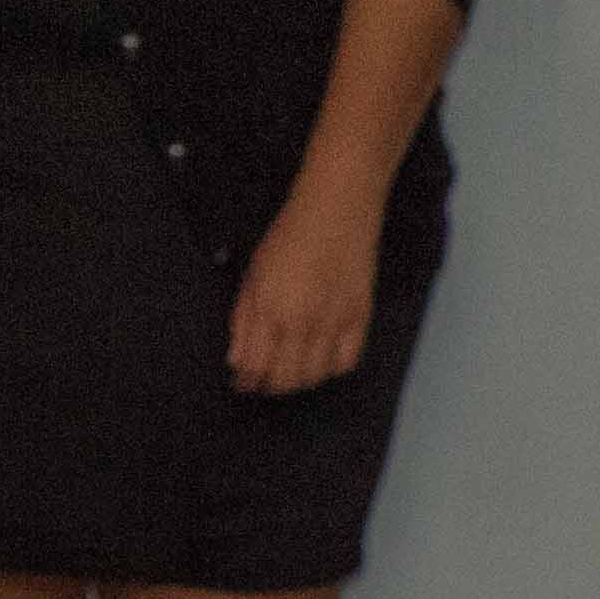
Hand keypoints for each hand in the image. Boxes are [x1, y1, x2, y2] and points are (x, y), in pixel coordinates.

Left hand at [227, 189, 383, 393]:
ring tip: (289, 373)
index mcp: (270, 310)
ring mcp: (335, 321)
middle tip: (263, 383)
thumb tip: (238, 360)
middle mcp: (303, 322)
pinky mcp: (361, 316)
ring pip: (316, 376)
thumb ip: (243, 322)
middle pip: (286, 379)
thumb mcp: (252, 277)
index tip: (243, 383)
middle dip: (270, 387)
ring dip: (299, 382)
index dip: (247, 381)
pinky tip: (321, 361)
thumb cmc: (288, 237)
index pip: (255, 367)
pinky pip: (347, 362)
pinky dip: (332, 369)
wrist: (336, 211)